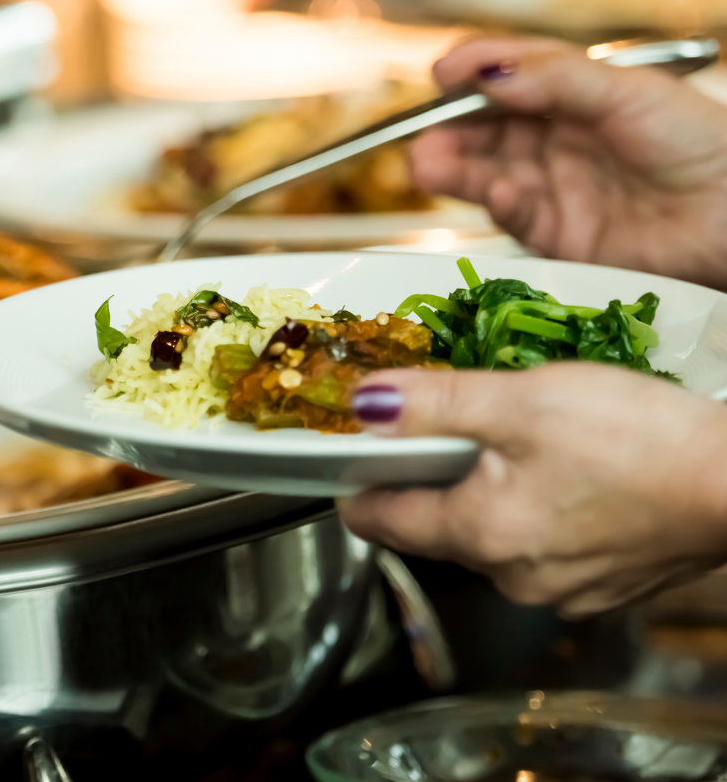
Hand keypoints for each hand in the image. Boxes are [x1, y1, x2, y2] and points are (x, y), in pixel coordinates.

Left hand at [338, 363, 726, 617]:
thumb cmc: (637, 438)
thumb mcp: (520, 400)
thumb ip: (433, 403)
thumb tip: (364, 404)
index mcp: (477, 533)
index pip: (378, 521)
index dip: (357, 482)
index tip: (353, 453)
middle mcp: (510, 577)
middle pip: (434, 527)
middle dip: (432, 478)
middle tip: (447, 427)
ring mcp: (559, 590)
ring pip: (491, 536)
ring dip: (489, 493)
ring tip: (517, 443)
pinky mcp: (602, 587)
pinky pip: (542, 547)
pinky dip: (538, 512)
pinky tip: (567, 476)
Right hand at [411, 37, 726, 289]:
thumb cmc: (697, 142)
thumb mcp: (627, 91)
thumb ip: (557, 80)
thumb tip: (489, 75)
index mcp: (573, 94)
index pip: (507, 76)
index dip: (471, 72)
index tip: (441, 73)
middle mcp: (556, 139)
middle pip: (483, 129)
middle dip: (447, 130)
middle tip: (422, 137)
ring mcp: (553, 186)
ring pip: (486, 173)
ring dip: (454, 168)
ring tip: (427, 166)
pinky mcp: (556, 235)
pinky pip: (515, 216)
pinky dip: (499, 204)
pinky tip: (498, 193)